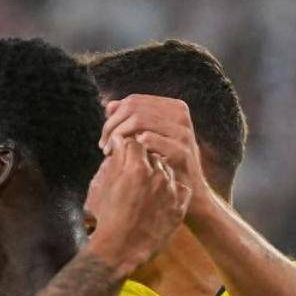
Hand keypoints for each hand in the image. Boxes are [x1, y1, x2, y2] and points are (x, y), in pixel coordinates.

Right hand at [84, 136, 191, 276]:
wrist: (119, 250)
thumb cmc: (106, 219)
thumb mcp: (101, 186)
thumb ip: (114, 161)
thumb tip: (119, 141)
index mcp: (137, 168)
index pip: (135, 143)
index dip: (127, 148)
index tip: (123, 155)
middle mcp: (158, 176)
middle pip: (153, 156)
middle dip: (143, 160)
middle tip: (133, 172)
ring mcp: (170, 193)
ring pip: (168, 171)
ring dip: (158, 174)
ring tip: (145, 188)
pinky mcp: (178, 209)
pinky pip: (181, 190)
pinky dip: (173, 190)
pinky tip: (162, 197)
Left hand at [99, 94, 219, 221]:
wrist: (191, 194)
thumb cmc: (166, 165)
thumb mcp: (149, 139)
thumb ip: (130, 121)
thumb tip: (109, 105)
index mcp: (174, 108)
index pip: (133, 101)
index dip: (113, 117)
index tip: (105, 137)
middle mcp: (180, 115)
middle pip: (134, 109)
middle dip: (113, 127)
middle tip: (104, 146)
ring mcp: (183, 132)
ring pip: (139, 120)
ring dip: (119, 136)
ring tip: (110, 153)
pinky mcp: (182, 152)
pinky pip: (150, 140)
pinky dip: (133, 147)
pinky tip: (126, 159)